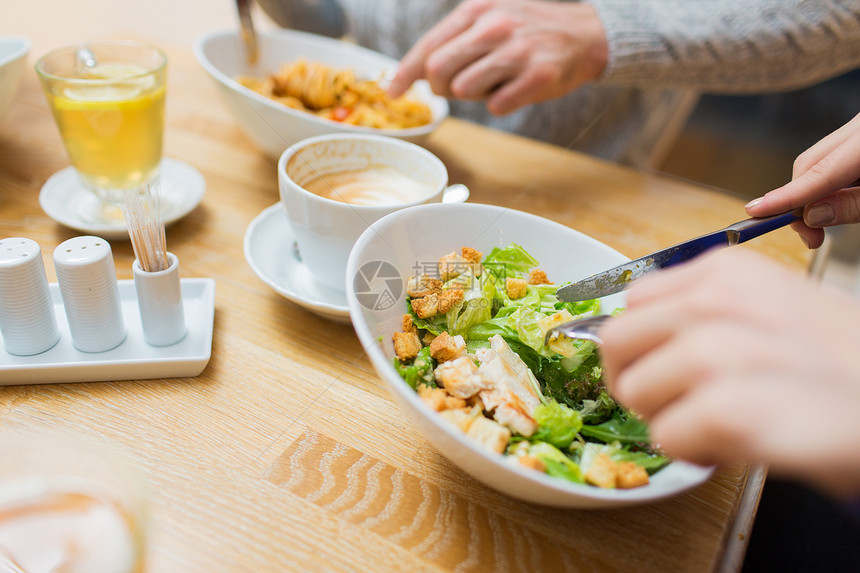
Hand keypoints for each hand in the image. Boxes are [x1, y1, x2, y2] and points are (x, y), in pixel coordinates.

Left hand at [387, 0, 607, 114]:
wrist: (587, 34)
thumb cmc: (530, 30)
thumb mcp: (491, 17)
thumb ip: (455, 41)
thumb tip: (420, 74)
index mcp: (477, 10)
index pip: (428, 46)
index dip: (405, 73)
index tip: (393, 92)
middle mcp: (494, 27)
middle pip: (438, 72)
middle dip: (441, 87)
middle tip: (460, 86)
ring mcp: (516, 51)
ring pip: (464, 90)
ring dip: (475, 95)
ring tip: (496, 81)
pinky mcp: (537, 76)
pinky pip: (496, 106)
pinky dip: (501, 103)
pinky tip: (516, 88)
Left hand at [599, 249, 859, 496]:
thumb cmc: (844, 367)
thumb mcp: (773, 312)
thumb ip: (706, 317)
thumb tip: (644, 349)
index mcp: (725, 271)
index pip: (632, 304)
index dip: (640, 346)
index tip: (663, 370)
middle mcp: (717, 300)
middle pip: (617, 342)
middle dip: (638, 382)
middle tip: (678, 406)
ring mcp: (719, 351)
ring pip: (635, 391)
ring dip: (669, 419)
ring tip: (722, 424)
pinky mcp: (728, 409)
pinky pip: (667, 437)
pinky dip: (695, 452)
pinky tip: (737, 444)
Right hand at [745, 112, 859, 248]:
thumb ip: (855, 204)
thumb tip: (814, 215)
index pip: (815, 173)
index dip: (784, 197)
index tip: (756, 213)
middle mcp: (857, 127)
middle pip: (808, 164)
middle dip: (799, 200)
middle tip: (811, 235)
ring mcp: (856, 128)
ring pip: (817, 161)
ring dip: (812, 192)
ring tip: (824, 221)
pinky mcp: (857, 134)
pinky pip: (833, 157)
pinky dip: (829, 181)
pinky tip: (840, 196)